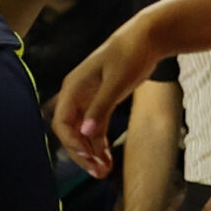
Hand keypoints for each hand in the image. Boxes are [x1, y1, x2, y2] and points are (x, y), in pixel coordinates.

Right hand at [52, 18, 166, 176]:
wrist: (148, 37)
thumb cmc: (131, 54)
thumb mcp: (117, 82)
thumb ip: (101, 107)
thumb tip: (84, 133)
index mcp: (73, 87)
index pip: (62, 123)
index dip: (73, 143)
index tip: (90, 158)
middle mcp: (76, 94)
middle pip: (71, 131)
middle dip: (82, 153)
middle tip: (99, 173)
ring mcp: (89, 98)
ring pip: (84, 132)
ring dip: (92, 152)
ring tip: (104, 172)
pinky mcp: (102, 99)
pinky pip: (95, 126)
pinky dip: (100, 142)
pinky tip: (107, 158)